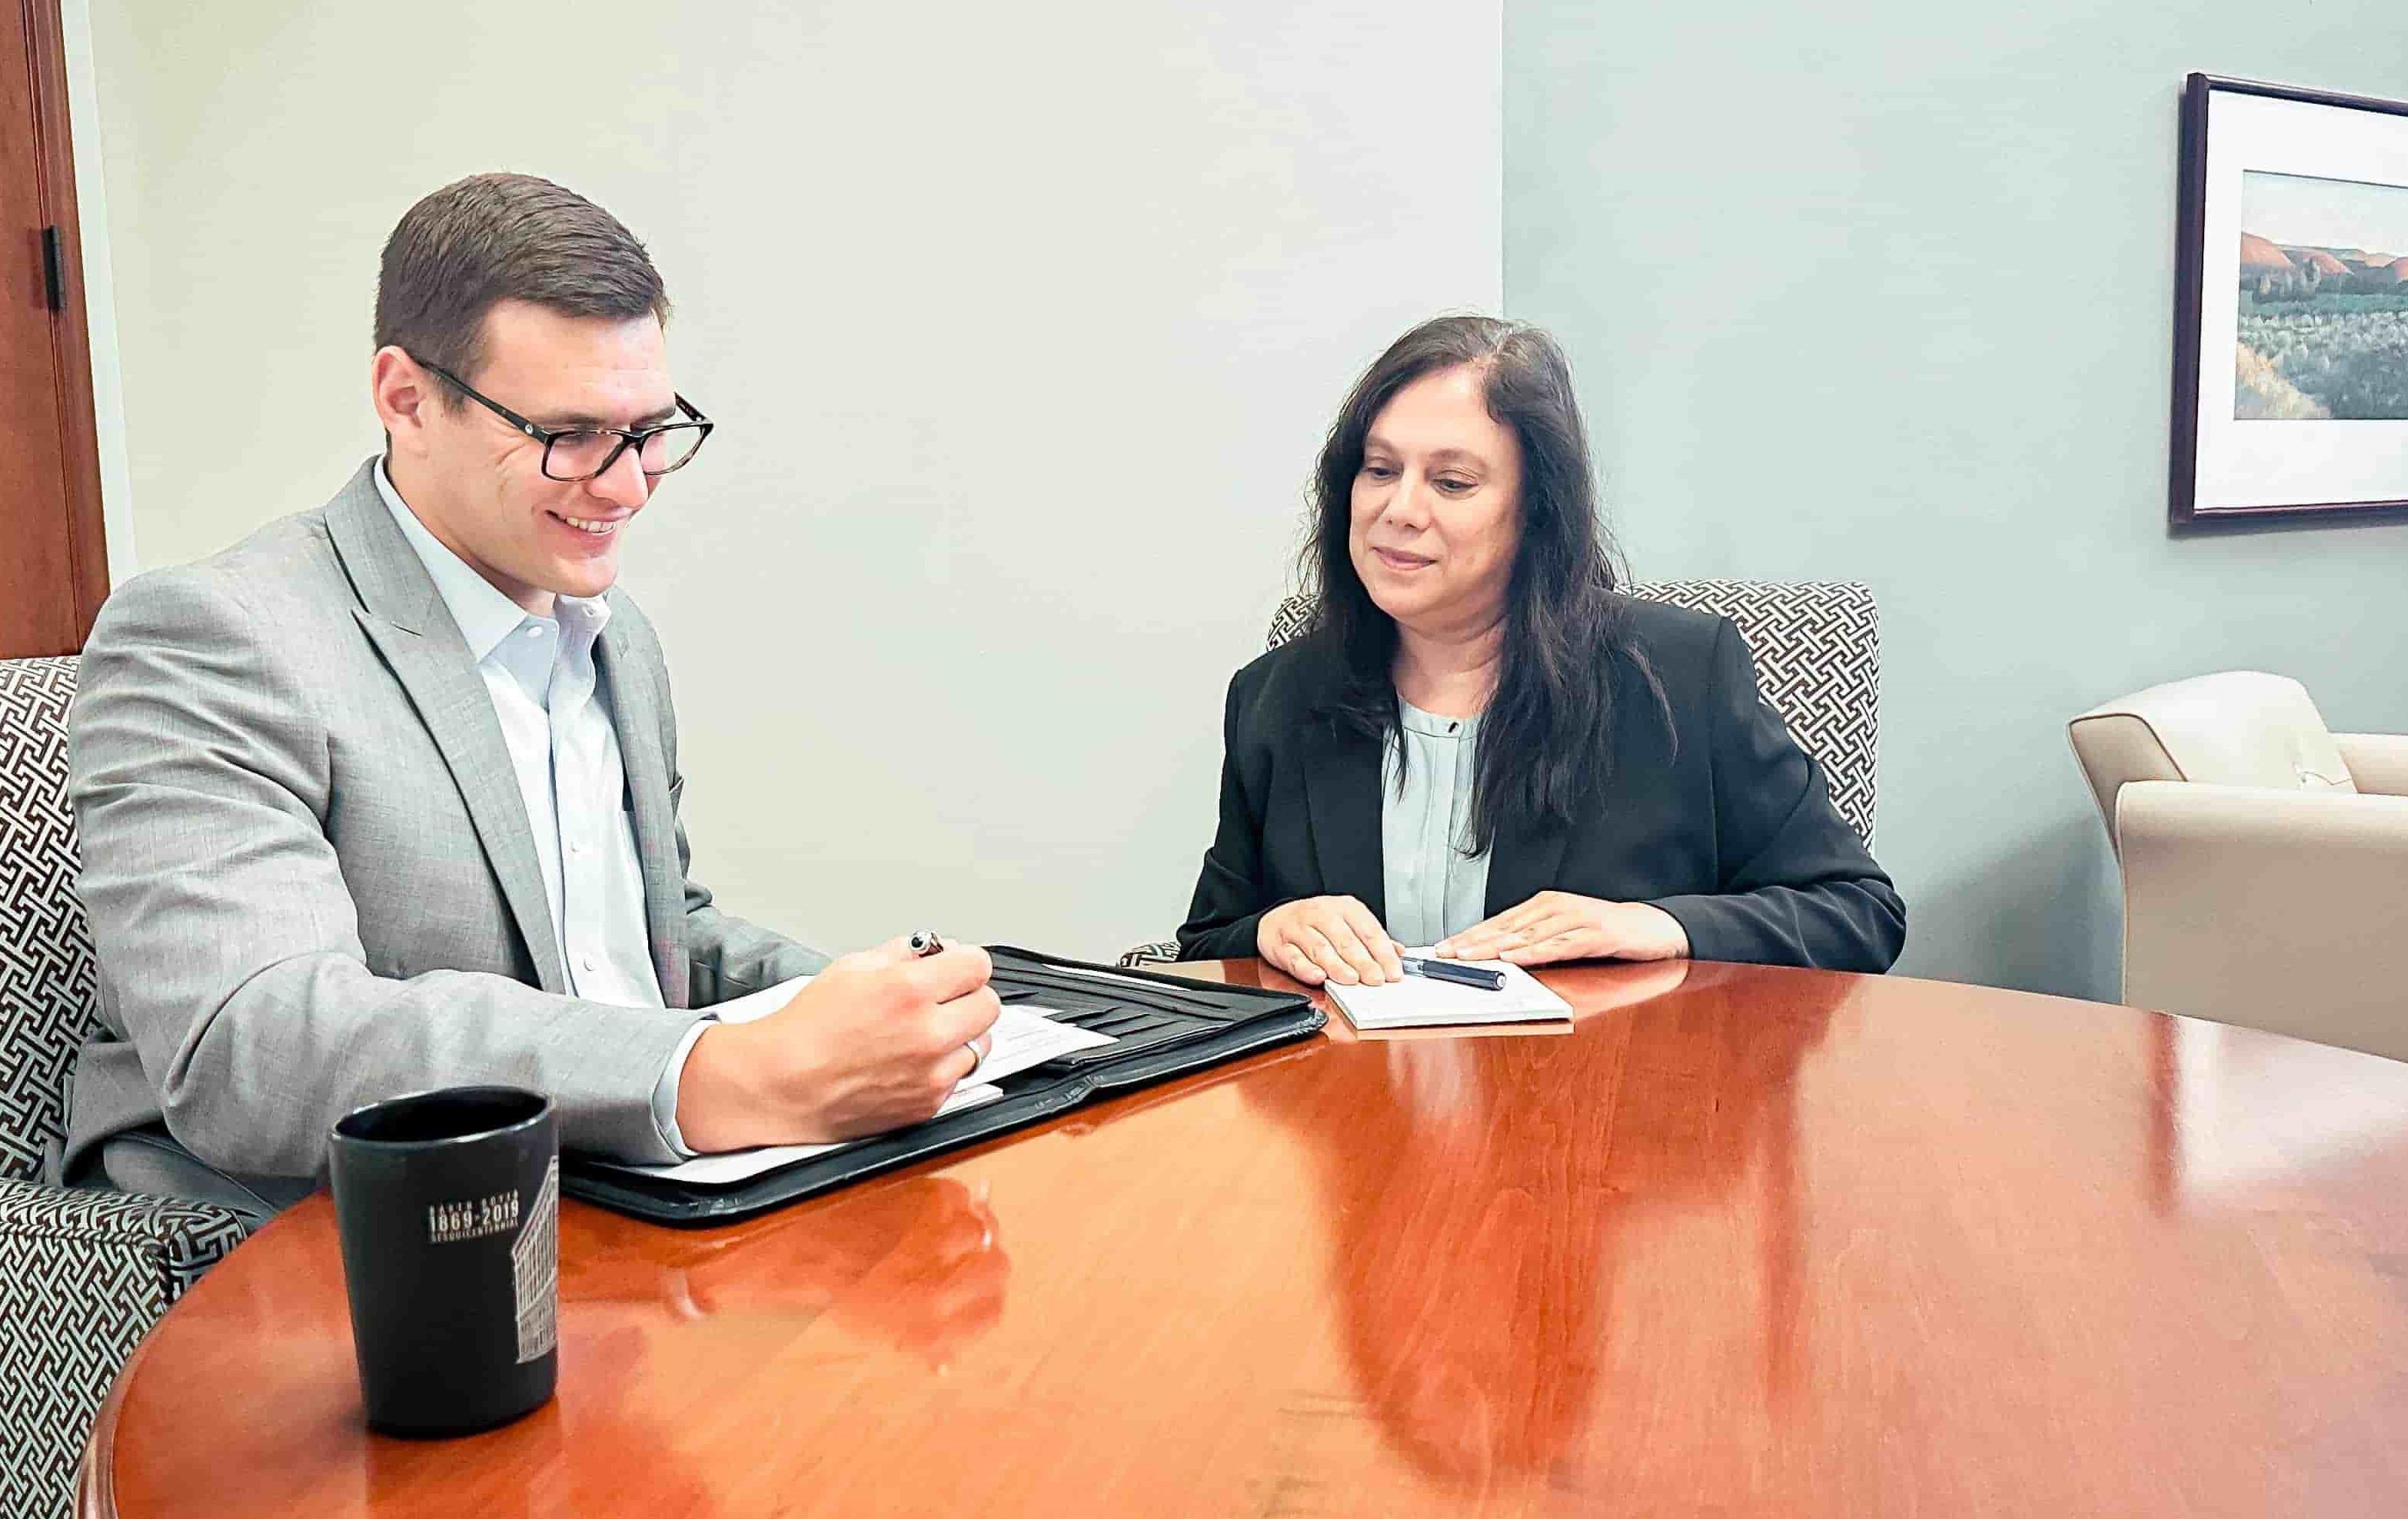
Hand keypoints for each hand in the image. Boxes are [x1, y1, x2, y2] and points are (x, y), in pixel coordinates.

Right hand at [676, 936, 1001, 1152]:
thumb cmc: (808, 1029)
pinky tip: (916, 1060)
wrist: (783, 1084)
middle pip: (989, 1004)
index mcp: (909, 991)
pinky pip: (961, 1076)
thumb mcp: (852, 968)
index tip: (955, 967)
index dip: (965, 963)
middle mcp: (928, 1033)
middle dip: (968, 996)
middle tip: (944, 998)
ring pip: (982, 1043)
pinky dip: (946, 1066)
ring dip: (962, 1034)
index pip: (978, 965)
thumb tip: (936, 950)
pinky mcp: (929, 1103)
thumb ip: (904, 953)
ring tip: (928, 1032)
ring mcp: (932, 1073)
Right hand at [1257, 895, 1404, 986]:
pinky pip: (1293, 957)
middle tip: (1375, 979)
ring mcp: (1298, 928)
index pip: (1368, 930)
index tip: (1393, 972)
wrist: (1276, 920)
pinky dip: (1306, 968)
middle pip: (1345, 940)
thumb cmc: (1315, 924)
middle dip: (1363, 962)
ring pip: (1320, 948)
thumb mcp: (1347, 924)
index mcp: (1344, 908)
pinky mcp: (1279, 944)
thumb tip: (1398, 953)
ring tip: (1351, 980)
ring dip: (1337, 965)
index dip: (1383, 953)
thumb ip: (1371, 939)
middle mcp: (1321, 914)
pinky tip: (1318, 976)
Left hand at [1434, 892, 1689, 966]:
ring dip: (1496, 947)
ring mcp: (1574, 919)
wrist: (1651, 926)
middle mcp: (1555, 907)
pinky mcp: (1593, 934)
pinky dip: (1535, 952)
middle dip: (1473, 941)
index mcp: (1543, 905)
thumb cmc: (1604, 932)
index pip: (1498, 921)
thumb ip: (1535, 940)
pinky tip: (1515, 958)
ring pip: (1527, 935)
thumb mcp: (1563, 933)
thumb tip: (1498, 956)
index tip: (1444, 947)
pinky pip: (1559, 945)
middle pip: (1506, 927)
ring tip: (1470, 958)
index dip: (1469, 935)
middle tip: (1445, 954)